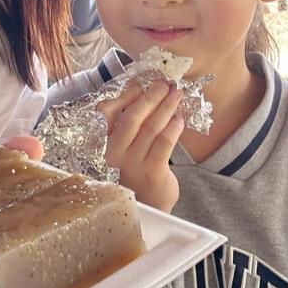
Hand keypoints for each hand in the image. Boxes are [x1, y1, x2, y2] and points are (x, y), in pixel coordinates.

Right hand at [98, 80, 184, 212]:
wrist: (149, 202)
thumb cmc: (140, 166)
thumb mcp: (128, 144)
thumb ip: (134, 122)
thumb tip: (148, 92)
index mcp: (107, 142)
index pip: (108, 112)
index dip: (125, 96)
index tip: (142, 85)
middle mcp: (116, 152)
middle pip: (133, 118)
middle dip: (151, 97)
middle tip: (165, 85)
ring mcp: (134, 163)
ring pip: (151, 128)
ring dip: (166, 108)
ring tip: (177, 95)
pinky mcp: (153, 171)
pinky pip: (164, 143)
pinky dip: (173, 127)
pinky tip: (179, 119)